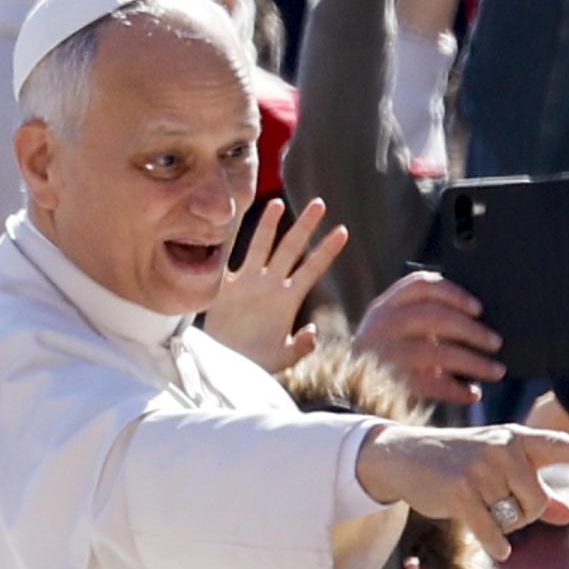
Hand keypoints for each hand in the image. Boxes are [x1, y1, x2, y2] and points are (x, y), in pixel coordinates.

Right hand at [204, 198, 343, 373]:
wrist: (226, 365)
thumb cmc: (255, 362)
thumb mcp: (282, 357)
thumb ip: (300, 347)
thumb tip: (312, 331)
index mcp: (287, 300)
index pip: (311, 269)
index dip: (326, 251)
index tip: (343, 231)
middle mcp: (270, 286)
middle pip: (291, 248)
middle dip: (305, 226)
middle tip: (320, 202)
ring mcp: (247, 283)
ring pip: (260, 246)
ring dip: (269, 225)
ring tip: (279, 203)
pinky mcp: (225, 287)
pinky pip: (225, 260)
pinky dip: (226, 243)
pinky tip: (227, 223)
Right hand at [352, 270, 505, 407]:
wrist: (346, 394)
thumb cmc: (384, 357)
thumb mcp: (393, 329)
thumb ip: (423, 318)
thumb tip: (477, 321)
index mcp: (385, 306)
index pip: (420, 285)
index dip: (453, 292)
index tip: (478, 307)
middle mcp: (383, 325)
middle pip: (435, 317)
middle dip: (472, 330)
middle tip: (496, 342)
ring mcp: (387, 355)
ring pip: (439, 353)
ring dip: (473, 362)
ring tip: (496, 370)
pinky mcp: (391, 384)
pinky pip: (433, 386)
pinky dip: (457, 391)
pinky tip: (473, 394)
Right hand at [355, 420, 568, 558]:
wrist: (406, 455)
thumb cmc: (460, 462)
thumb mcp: (500, 468)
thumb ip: (539, 491)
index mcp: (516, 439)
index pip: (555, 445)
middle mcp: (503, 449)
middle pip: (537, 501)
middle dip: (523, 515)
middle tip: (499, 508)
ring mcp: (481, 469)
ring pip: (514, 518)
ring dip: (500, 524)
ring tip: (479, 507)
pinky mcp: (461, 492)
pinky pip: (491, 530)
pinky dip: (496, 543)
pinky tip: (498, 551)